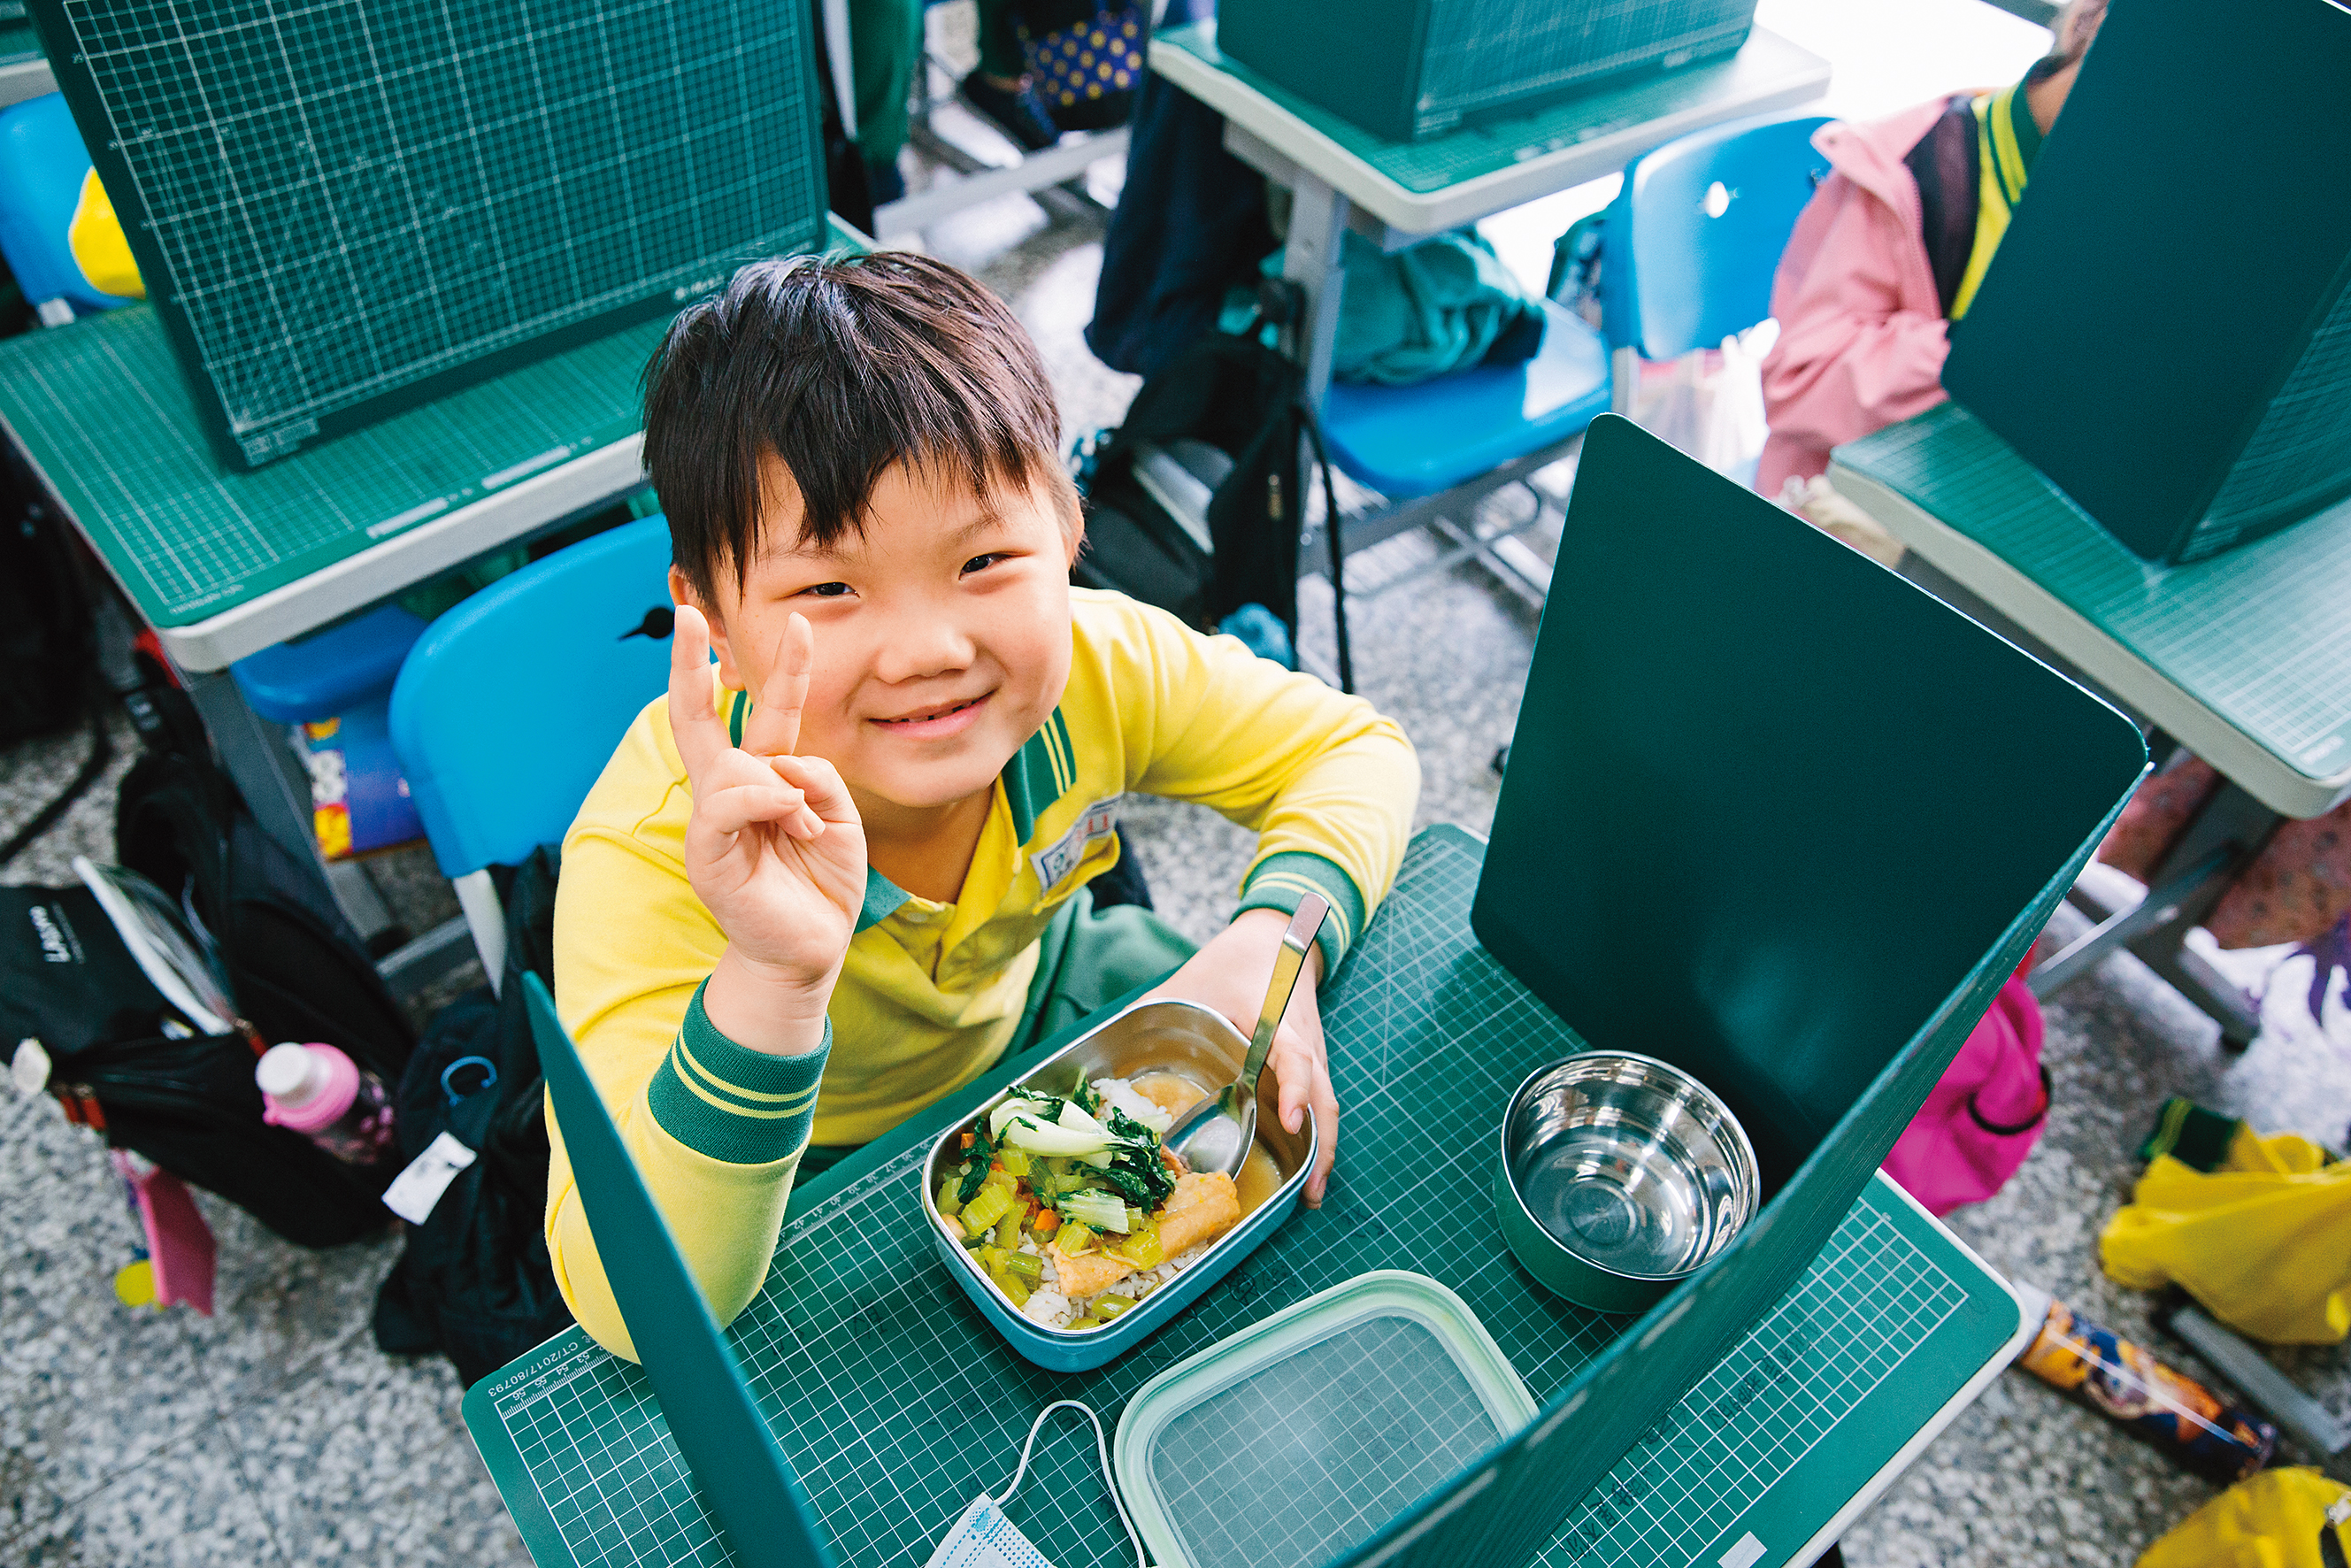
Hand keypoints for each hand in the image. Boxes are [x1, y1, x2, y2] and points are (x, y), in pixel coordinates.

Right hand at [668, 603, 865, 1054]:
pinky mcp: (706, 853)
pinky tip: (795, 828)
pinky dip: (770, 805)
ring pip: (731, 766)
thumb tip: (781, 768)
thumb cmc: (822, 886)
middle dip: (686, 665)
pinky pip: (728, 803)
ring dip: (782, 789)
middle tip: (684, 614)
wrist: (809, 951)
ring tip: (806, 828)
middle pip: (697, 718)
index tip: (801, 625)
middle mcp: (731, 793)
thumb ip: (818, 779)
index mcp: (765, 779)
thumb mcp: (840, 819)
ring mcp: (712, 821)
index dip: (782, 670)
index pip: (763, 713)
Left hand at [1147, 908, 1337, 1204]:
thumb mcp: (1184, 984)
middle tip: (1310, 1190)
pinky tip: (1307, 1163)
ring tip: (1311, 1192)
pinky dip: (1318, 1132)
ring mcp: (1312, 1050)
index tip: (1293, 1120)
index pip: (1294, 1053)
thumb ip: (1146, 1015)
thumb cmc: (1229, 961)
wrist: (1274, 936)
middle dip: (1321, 1142)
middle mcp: (1302, 1037)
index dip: (1295, 1088)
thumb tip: (1101, 1059)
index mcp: (1272, 1015)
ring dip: (1323, 1146)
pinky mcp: (1312, 1059)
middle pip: (1324, 1092)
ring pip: (1327, 1101)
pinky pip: (1320, 1098)